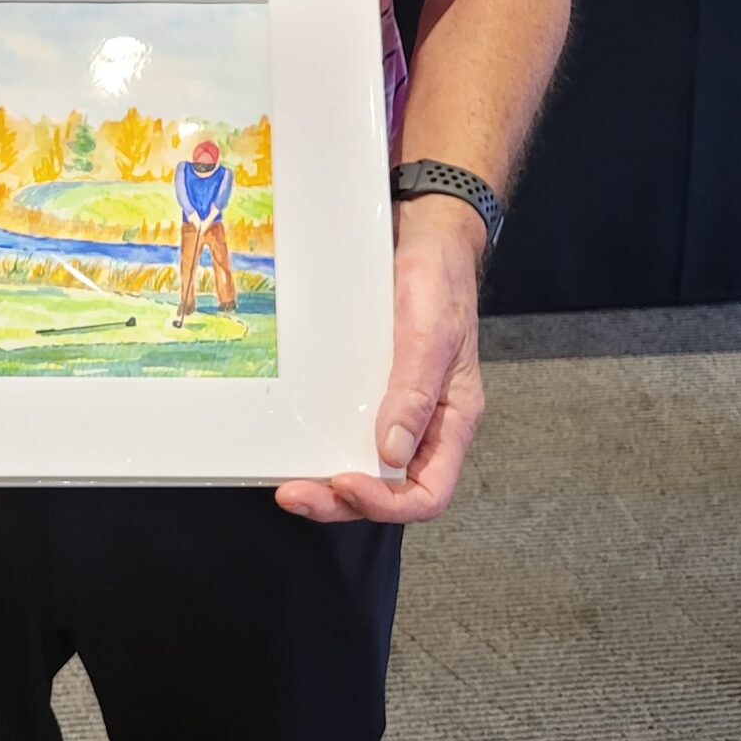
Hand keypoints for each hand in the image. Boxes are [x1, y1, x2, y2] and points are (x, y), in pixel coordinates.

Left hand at [273, 194, 485, 525]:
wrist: (423, 237)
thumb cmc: (439, 281)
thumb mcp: (430, 335)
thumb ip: (416, 393)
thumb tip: (390, 452)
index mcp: (451, 421)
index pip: (428, 492)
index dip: (388, 503)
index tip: (345, 481)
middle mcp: (424, 424)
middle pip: (388, 489)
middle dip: (342, 501)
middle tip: (294, 494)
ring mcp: (396, 409)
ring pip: (365, 468)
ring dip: (327, 484)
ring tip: (289, 485)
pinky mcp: (370, 389)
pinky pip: (348, 432)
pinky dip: (324, 447)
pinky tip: (297, 446)